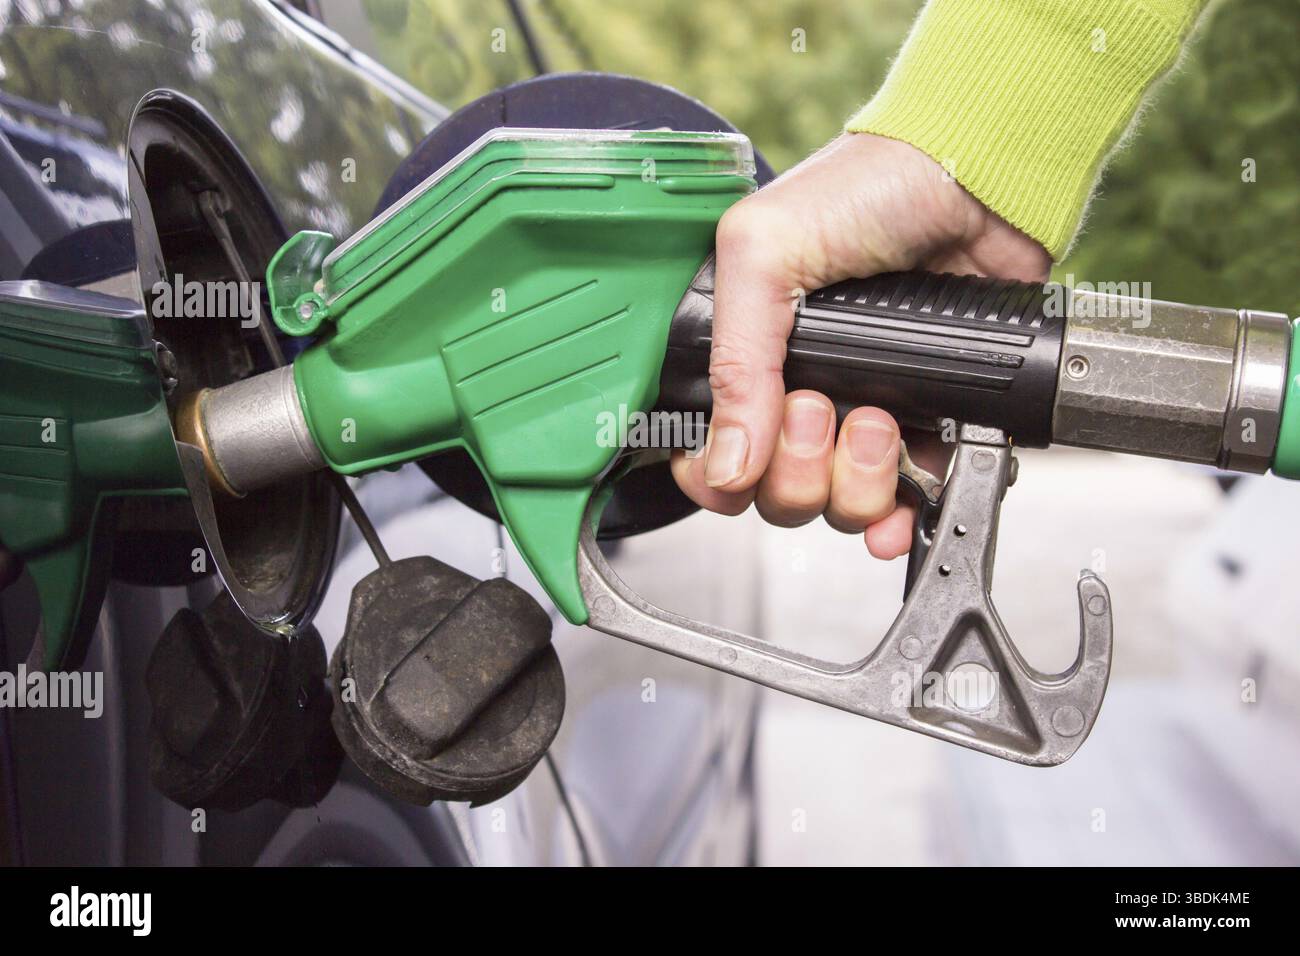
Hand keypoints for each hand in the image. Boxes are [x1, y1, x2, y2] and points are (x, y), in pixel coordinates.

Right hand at [670, 132, 1050, 557]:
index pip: (712, 452)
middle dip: (799, 469)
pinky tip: (902, 509)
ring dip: (857, 482)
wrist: (978, 178)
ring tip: (879, 422)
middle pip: (777, 492)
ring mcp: (866, 409)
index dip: (720, 478)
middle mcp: (801, 390)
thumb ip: (735, 359)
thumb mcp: (765, 252)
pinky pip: (908, 502)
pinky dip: (902, 518)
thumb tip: (725, 464)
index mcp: (749, 352)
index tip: (742, 464)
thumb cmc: (868, 188)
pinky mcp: (930, 420)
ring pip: (840, 504)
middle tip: (822, 408)